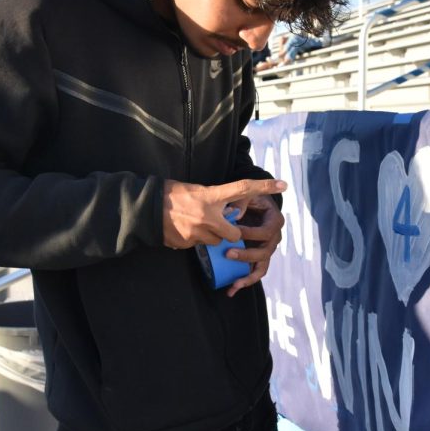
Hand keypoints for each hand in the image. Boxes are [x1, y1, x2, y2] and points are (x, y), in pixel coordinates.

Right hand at [162, 177, 286, 249]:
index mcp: (211, 196)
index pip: (243, 189)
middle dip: (230, 233)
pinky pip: (200, 246)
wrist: (146, 209)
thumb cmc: (171, 194)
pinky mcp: (188, 244)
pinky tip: (184, 231)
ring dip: (212, 237)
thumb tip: (229, 210)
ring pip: (217, 242)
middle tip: (218, 224)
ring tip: (195, 225)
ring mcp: (198, 232)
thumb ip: (215, 200)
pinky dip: (196, 241)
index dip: (264, 186)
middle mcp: (208, 215)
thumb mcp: (197, 190)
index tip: (283, 184)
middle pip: (234, 233)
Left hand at [224, 195, 284, 297]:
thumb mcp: (247, 194)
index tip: (234, 233)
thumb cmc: (250, 198)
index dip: (251, 234)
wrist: (253, 205)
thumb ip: (241, 201)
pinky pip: (255, 272)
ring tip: (233, 284)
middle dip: (246, 255)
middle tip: (227, 254)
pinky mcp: (259, 258)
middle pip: (264, 252)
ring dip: (247, 276)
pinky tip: (231, 289)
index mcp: (275, 221)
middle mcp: (274, 238)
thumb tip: (234, 215)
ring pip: (261, 267)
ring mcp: (267, 250)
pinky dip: (245, 281)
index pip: (265, 232)